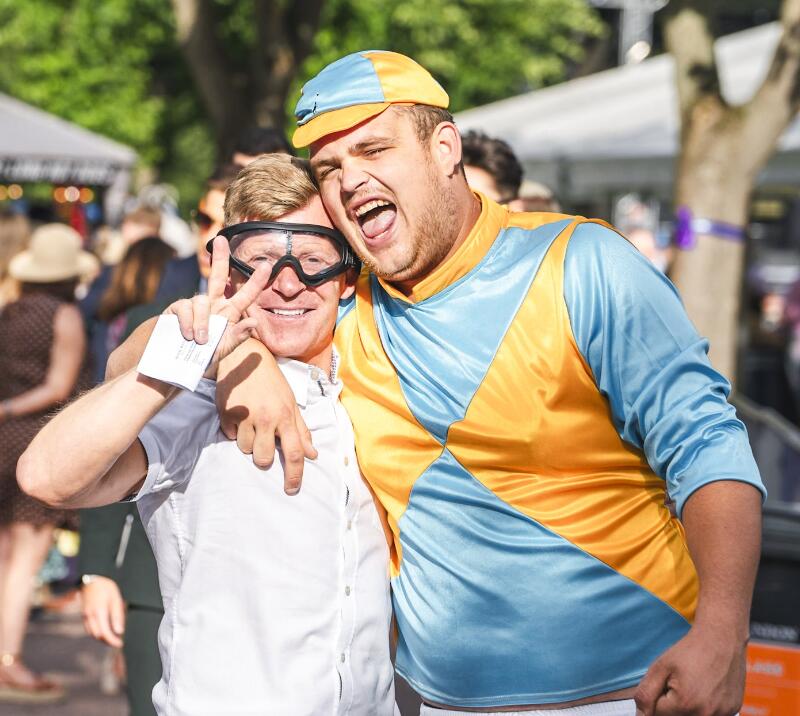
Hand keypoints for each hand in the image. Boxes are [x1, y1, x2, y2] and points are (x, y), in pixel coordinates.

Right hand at [81, 576, 125, 647]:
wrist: (92, 580)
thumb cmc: (106, 588)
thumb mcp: (116, 599)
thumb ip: (117, 616)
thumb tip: (119, 632)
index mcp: (99, 612)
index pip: (105, 633)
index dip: (112, 641)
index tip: (120, 644)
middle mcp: (90, 616)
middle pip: (97, 636)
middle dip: (107, 641)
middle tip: (118, 641)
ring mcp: (85, 616)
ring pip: (92, 633)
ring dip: (101, 638)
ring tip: (112, 637)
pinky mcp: (84, 615)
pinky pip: (89, 628)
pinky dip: (96, 632)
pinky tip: (104, 630)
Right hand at [164, 236, 269, 377]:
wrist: (179, 366)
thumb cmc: (206, 357)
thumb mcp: (225, 349)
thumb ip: (239, 336)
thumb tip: (255, 322)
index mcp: (229, 313)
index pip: (245, 295)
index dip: (255, 281)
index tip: (267, 266)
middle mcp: (213, 304)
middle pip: (217, 276)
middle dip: (220, 257)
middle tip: (220, 239)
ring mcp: (195, 305)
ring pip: (202, 301)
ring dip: (203, 323)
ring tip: (200, 341)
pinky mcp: (177, 309)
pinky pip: (185, 308)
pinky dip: (188, 323)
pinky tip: (188, 336)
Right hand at [217, 339, 315, 493]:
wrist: (245, 357)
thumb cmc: (272, 382)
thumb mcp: (291, 403)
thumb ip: (301, 430)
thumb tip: (312, 454)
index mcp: (286, 416)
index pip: (294, 453)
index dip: (294, 475)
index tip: (291, 490)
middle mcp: (266, 418)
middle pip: (264, 458)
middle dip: (263, 457)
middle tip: (264, 441)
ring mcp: (245, 417)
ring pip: (245, 449)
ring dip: (248, 442)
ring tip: (250, 424)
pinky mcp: (226, 414)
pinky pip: (229, 436)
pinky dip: (234, 431)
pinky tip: (239, 415)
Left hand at [634, 623, 746, 715]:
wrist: (721, 639)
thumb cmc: (690, 651)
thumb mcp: (660, 667)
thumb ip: (646, 694)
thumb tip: (640, 715)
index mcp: (685, 704)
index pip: (657, 713)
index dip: (657, 695)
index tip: (665, 681)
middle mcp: (705, 714)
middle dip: (671, 703)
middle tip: (678, 682)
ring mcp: (722, 714)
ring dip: (687, 705)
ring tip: (692, 684)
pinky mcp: (732, 712)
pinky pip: (709, 714)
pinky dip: (703, 706)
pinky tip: (706, 688)